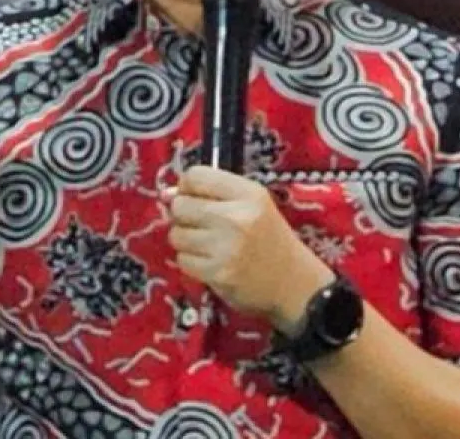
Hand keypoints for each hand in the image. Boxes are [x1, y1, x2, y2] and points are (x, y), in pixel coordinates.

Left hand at [164, 165, 330, 329]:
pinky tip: (210, 262)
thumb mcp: (251, 205)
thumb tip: (165, 193)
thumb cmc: (268, 239)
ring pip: (176, 234)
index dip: (186, 187)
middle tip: (200, 225)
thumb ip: (211, 194)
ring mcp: (226, 246)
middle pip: (180, 205)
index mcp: (248, 193)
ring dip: (186, 240)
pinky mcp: (217, 273)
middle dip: (183, 216)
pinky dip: (191, 262)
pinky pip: (182, 260)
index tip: (194, 198)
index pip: (195, 176)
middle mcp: (236, 217)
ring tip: (207, 245)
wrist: (293, 283)